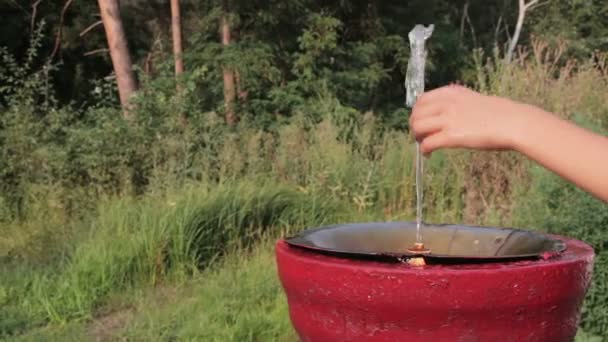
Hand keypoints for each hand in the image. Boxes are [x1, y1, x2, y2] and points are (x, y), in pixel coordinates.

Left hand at [409, 85, 533, 153]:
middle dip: (414, 125)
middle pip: (416, 113)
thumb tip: (444, 113)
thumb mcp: (474, 99)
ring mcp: (449, 119)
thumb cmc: (500, 114)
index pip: (422, 99)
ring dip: (417, 137)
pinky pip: (428, 143)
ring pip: (417, 127)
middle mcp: (447, 103)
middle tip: (420, 136)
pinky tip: (428, 154)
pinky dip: (424, 150)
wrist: (514, 123)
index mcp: (452, 92)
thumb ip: (457, 103)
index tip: (421, 121)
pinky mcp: (452, 136)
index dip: (417, 112)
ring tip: (424, 144)